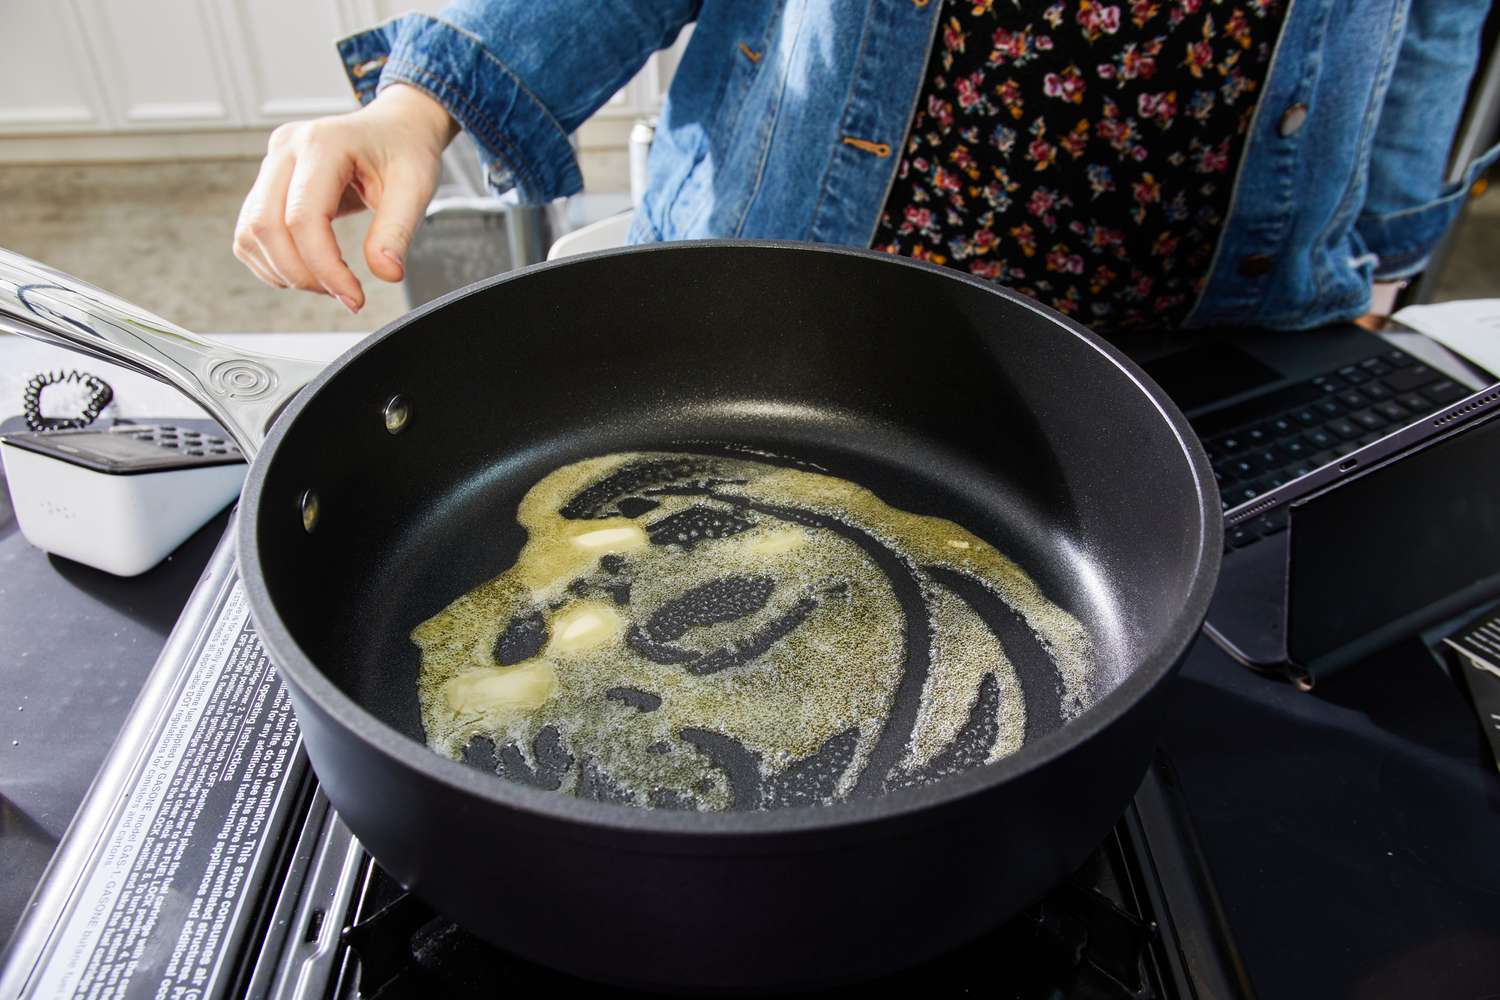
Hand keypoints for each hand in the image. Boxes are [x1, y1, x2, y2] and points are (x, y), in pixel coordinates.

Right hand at [233, 84, 457, 312]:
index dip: (324, 267)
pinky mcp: (266, 182)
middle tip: (343, 294)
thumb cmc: (405, 150)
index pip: (303, 217)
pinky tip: (308, 269)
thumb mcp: (416, 188)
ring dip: (283, 271)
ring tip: (329, 281)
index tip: (355, 297)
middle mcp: (286, 148)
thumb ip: (397, 231)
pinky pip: (250, 232)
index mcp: (323, 143)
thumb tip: (385, 273)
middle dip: (301, 274)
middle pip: (265, 226)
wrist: (395, 128)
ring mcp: (271, 163)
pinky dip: (273, 262)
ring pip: (250, 232)